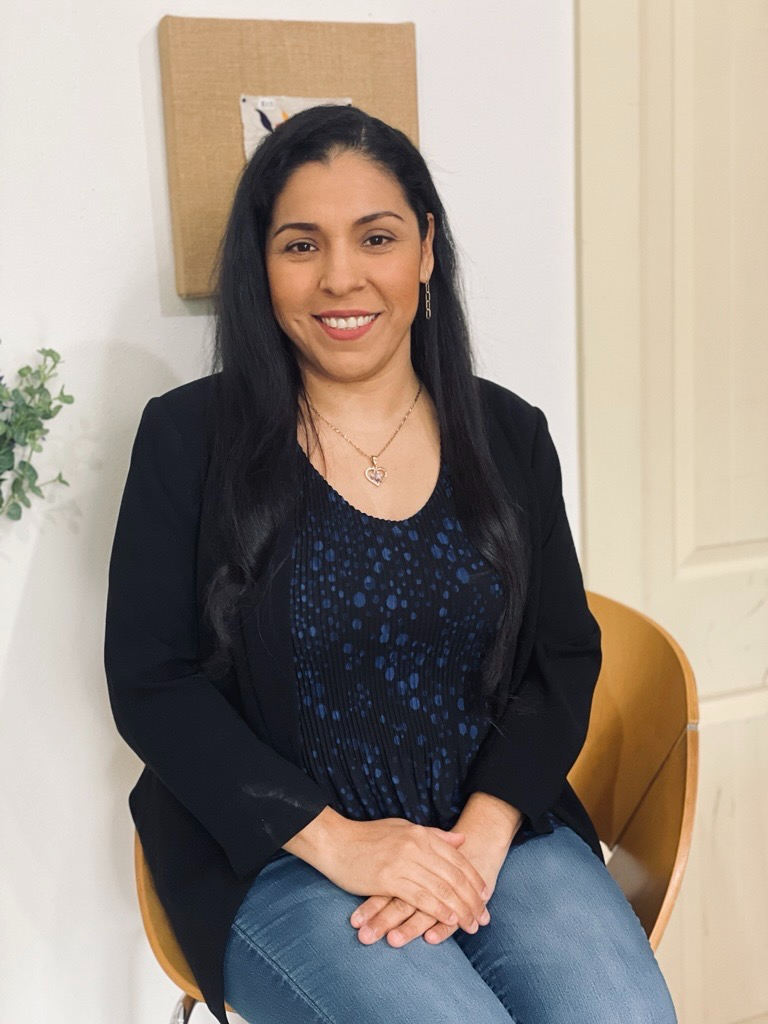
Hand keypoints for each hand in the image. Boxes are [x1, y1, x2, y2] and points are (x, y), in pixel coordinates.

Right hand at [319, 816, 490, 932]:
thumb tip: (461, 839)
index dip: (473, 878)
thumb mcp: (403, 828)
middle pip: (454, 875)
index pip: (456, 858)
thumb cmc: (366, 836)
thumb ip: (433, 835)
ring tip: (471, 924)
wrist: (334, 841)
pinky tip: (449, 920)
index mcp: (421, 834)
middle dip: (472, 899)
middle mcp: (416, 846)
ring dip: (460, 909)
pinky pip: (420, 896)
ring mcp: (403, 861)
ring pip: (441, 888)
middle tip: (483, 917)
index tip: (484, 895)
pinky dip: (438, 909)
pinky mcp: (388, 879)